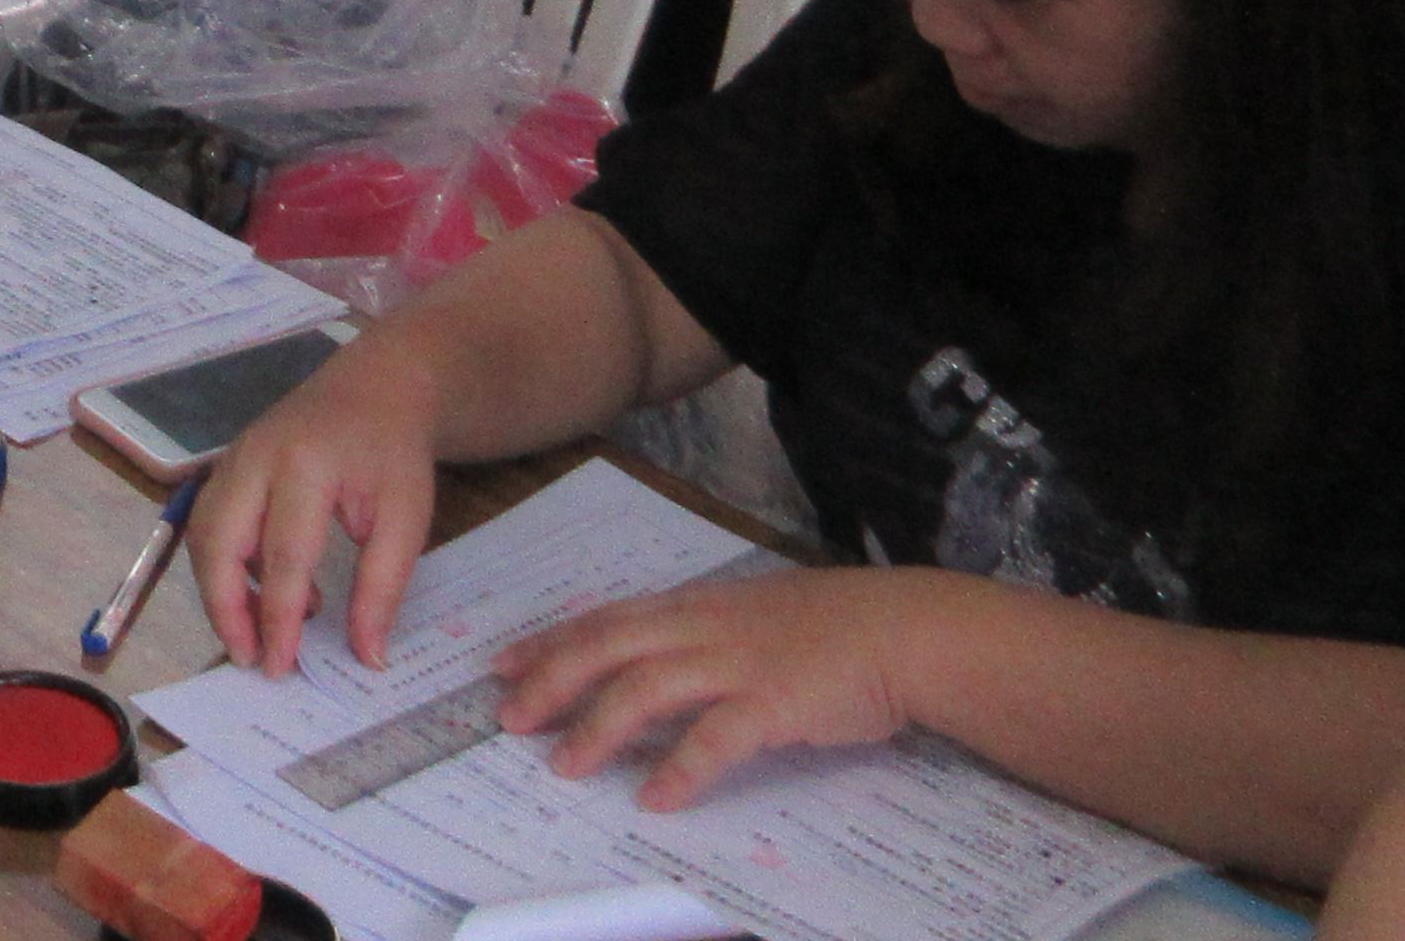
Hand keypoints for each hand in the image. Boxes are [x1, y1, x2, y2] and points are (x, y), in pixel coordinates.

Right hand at [187, 331, 443, 670]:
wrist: (377, 385)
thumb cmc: (393, 452)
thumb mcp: (406, 518)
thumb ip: (383, 587)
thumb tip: (367, 658)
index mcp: (306, 466)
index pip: (283, 557)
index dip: (279, 619)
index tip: (283, 669)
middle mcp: (255, 457)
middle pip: (217, 542)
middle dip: (225, 608)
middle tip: (250, 660)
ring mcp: (234, 456)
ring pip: (202, 534)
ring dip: (219, 590)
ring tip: (255, 635)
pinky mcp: (228, 465)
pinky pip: (209, 522)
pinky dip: (225, 565)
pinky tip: (267, 590)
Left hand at [496, 564, 930, 809]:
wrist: (901, 630)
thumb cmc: (831, 626)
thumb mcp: (750, 614)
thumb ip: (699, 632)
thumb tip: (653, 656)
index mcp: (695, 605)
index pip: (604, 619)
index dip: (549, 641)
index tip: (502, 663)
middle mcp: (703, 627)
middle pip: (606, 648)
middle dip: (550, 682)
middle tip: (508, 718)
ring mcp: (736, 662)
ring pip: (646, 689)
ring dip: (598, 729)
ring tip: (564, 767)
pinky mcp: (773, 702)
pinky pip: (715, 739)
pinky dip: (680, 769)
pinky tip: (655, 799)